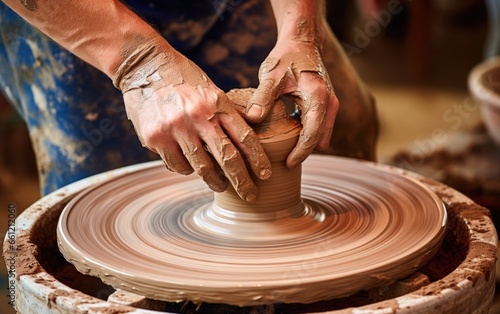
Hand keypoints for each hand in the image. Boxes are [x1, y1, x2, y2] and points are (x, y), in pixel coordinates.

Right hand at [113, 36, 271, 201]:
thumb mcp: (211, 90)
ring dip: (215, 181)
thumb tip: (246, 144)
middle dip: (243, 182)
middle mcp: (198, 116)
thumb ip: (226, 114)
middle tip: (251, 196)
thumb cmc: (183, 78)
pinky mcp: (155, 137)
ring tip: (220, 185)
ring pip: (202, 168)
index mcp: (218, 103)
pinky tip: (190, 166)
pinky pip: (177, 165)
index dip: (258, 160)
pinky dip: (187, 169)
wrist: (145, 65)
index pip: (245, 137)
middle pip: (228, 159)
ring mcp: (176, 128)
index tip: (266, 175)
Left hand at [246, 38, 338, 168]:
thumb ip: (262, 97)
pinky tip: (288, 138)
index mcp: (318, 97)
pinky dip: (306, 135)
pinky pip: (318, 127)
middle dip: (304, 152)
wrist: (301, 42)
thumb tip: (253, 119)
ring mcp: (329, 105)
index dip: (301, 152)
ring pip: (321, 134)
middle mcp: (329, 103)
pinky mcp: (325, 105)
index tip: (288, 164)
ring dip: (305, 144)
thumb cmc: (286, 57)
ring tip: (284, 153)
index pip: (312, 133)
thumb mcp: (271, 75)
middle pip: (319, 138)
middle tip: (283, 163)